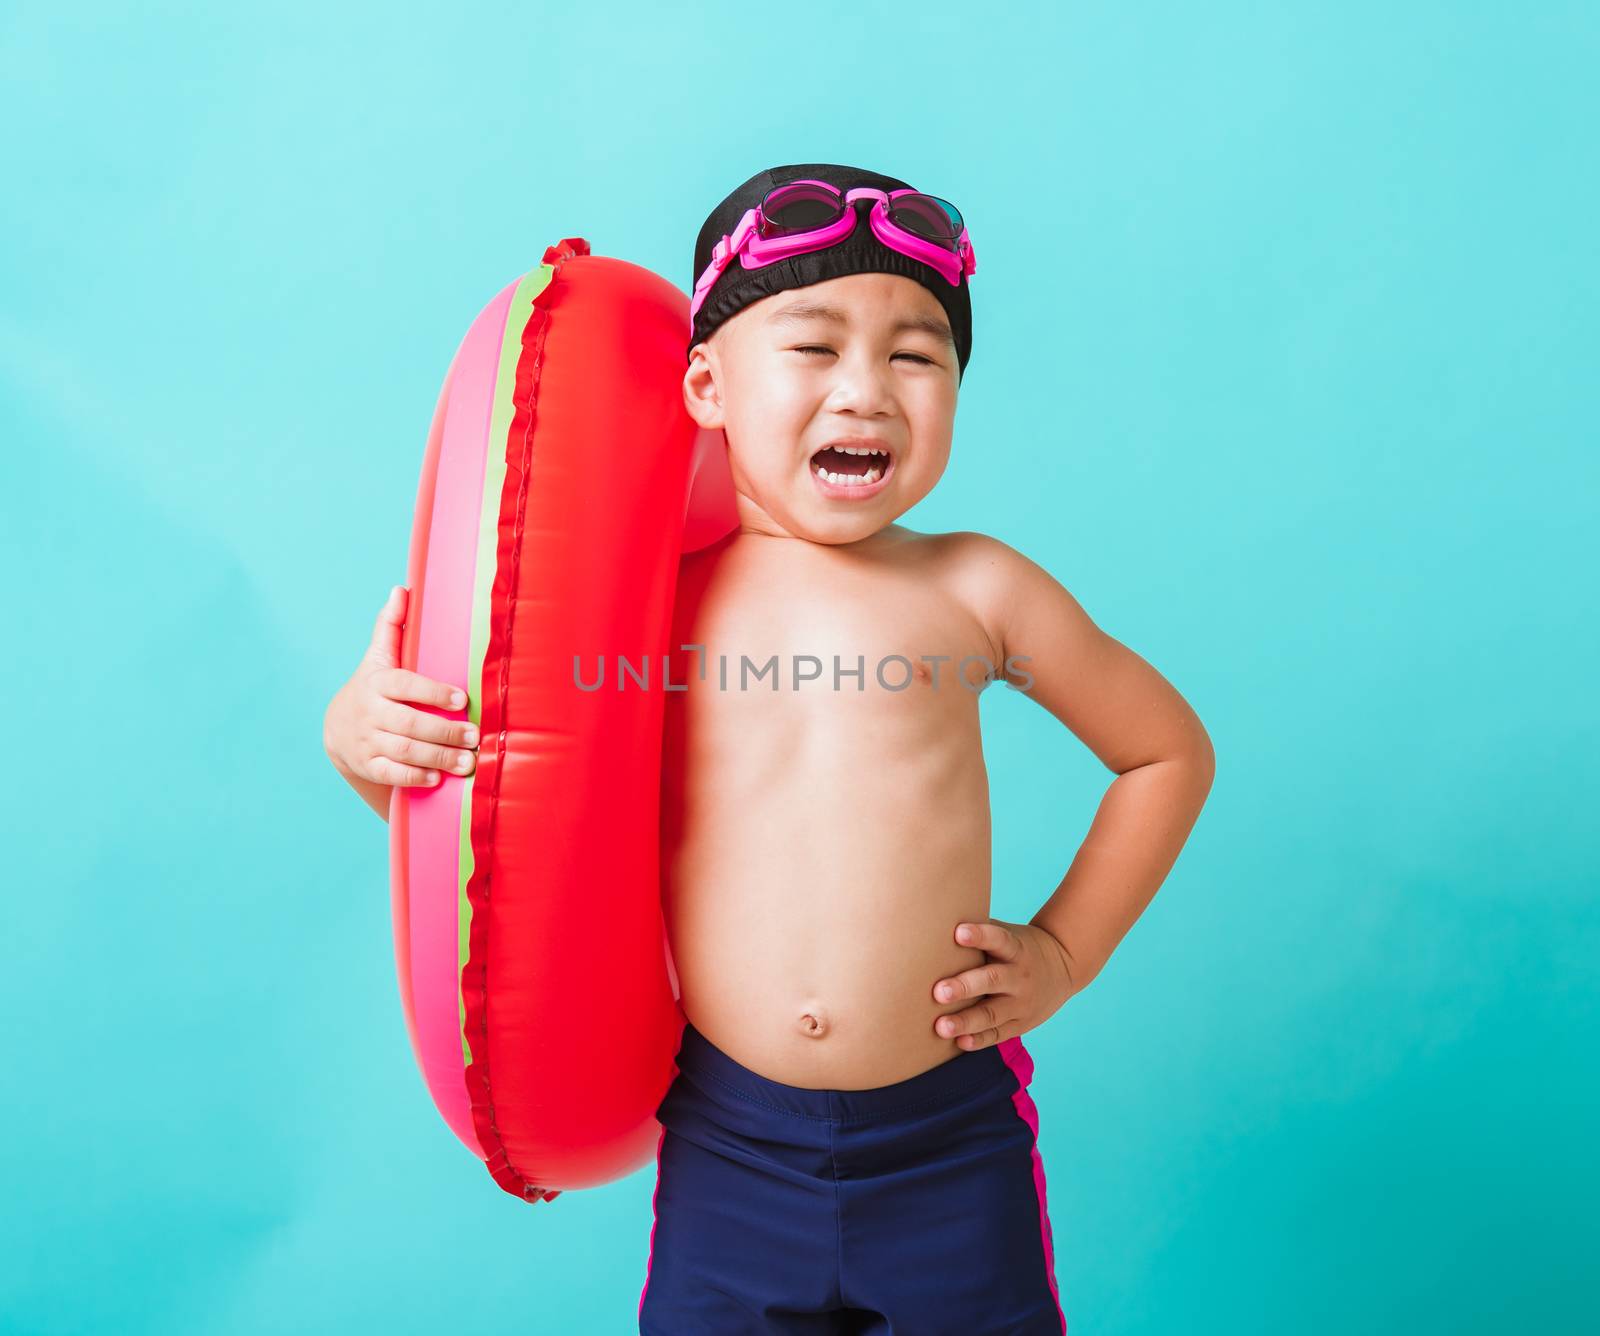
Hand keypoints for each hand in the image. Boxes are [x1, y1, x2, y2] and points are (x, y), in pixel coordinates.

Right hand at [322, 585, 478, 787]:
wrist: (339, 728)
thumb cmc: (373, 687)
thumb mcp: (378, 657)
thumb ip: (391, 626)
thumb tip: (402, 588)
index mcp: (378, 683)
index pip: (406, 686)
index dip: (434, 692)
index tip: (463, 699)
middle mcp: (371, 712)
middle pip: (409, 724)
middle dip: (445, 731)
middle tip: (475, 736)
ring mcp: (368, 741)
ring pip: (404, 751)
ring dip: (439, 757)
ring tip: (469, 761)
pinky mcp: (369, 766)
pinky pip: (392, 774)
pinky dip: (416, 776)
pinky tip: (439, 777)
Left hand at [930, 918, 1075, 1049]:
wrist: (1064, 967)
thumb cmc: (1018, 946)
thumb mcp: (1009, 934)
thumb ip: (980, 932)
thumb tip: (935, 921)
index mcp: (1016, 949)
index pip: (999, 939)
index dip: (980, 935)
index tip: (958, 932)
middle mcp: (1020, 976)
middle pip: (992, 980)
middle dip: (965, 987)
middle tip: (939, 992)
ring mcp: (1021, 1003)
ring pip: (992, 1013)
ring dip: (966, 1021)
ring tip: (941, 1027)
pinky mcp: (1020, 1024)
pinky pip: (998, 1034)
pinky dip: (979, 1039)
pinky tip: (959, 1041)